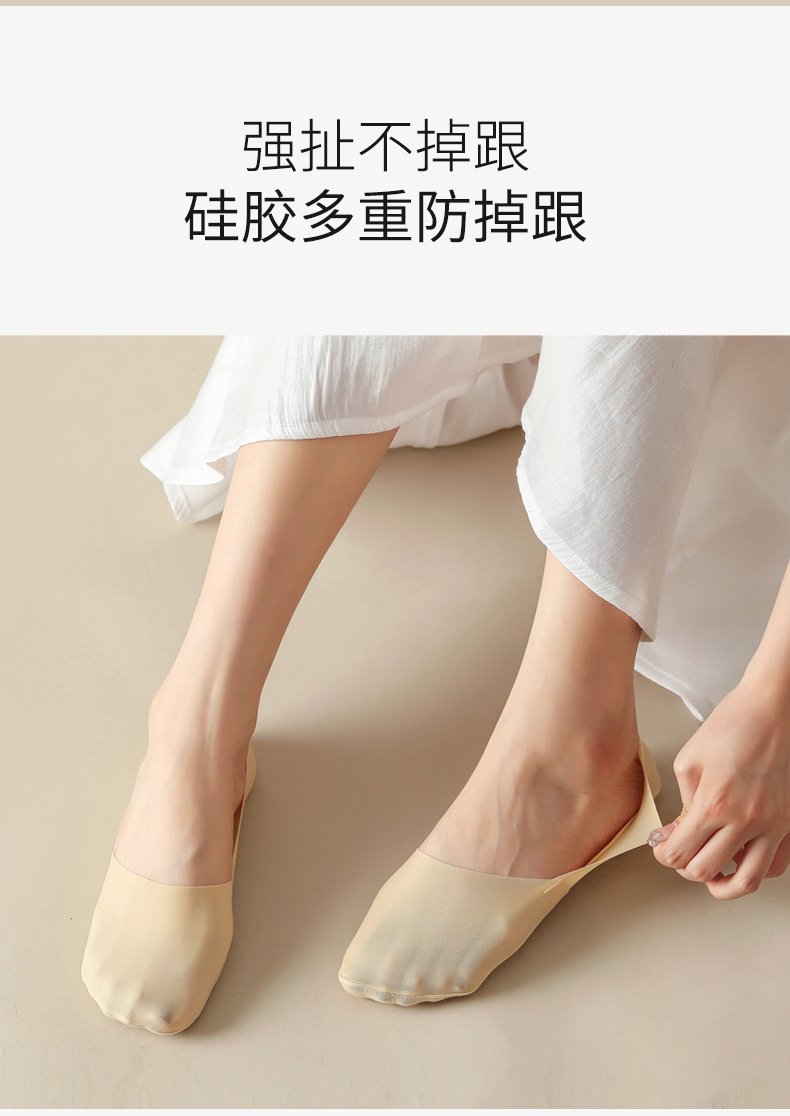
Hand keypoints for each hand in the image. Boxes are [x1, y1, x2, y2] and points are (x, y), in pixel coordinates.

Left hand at [650, 678, 789, 898]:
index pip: (679, 854)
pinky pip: (774, 867)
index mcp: (715, 803)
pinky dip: (754, 871)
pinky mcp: (788, 824)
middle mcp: (746, 821)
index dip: (663, 855)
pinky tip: (740, 858)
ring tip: (710, 871)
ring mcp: (772, 826)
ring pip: (745, 882)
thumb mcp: (690, 761)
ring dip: (722, 883)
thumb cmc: (732, 726)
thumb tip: (674, 832)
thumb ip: (681, 803)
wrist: (772, 710)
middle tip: (680, 853)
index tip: (662, 848)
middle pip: (705, 872)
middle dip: (684, 866)